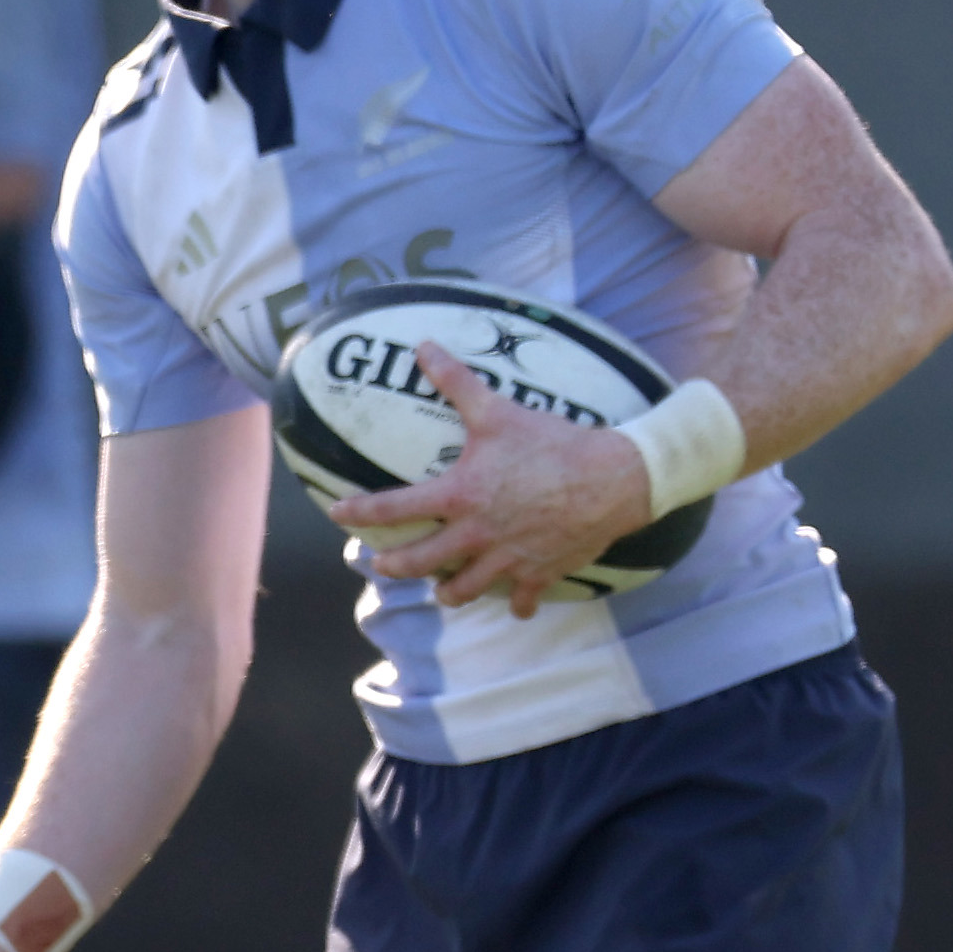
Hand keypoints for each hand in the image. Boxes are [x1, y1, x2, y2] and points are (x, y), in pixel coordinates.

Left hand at [330, 339, 652, 616]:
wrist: (614, 478)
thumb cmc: (552, 443)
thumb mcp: (498, 410)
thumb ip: (456, 381)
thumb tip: (422, 347)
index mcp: (459, 496)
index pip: (393, 508)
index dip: (359, 512)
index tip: (337, 514)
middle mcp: (476, 534)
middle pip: (420, 562)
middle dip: (394, 566)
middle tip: (380, 564)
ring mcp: (508, 559)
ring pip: (463, 590)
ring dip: (447, 590)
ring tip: (440, 587)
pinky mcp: (540, 573)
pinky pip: (520, 601)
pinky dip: (514, 605)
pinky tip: (511, 603)